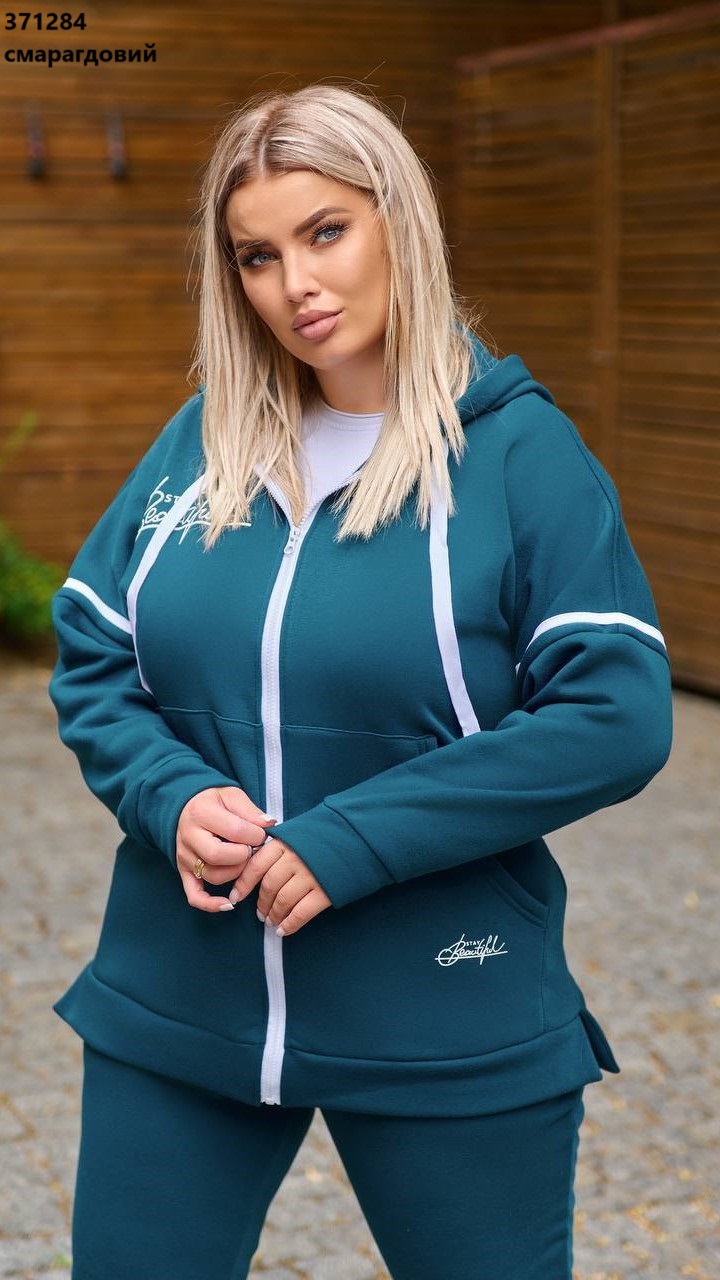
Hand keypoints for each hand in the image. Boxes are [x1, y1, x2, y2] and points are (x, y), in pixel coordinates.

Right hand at [176, 787, 276, 912]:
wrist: (186, 805)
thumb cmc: (214, 801)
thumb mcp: (232, 795)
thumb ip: (250, 811)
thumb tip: (270, 825)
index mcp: (201, 813)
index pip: (234, 831)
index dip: (255, 836)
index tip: (263, 834)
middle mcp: (189, 836)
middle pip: (219, 856)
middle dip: (244, 856)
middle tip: (252, 849)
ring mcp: (184, 857)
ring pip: (212, 876)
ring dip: (235, 874)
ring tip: (244, 862)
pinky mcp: (184, 871)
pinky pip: (193, 895)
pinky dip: (210, 904)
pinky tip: (228, 904)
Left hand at [229, 837, 331, 935]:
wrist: (359, 836)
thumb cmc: (326, 834)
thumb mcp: (299, 833)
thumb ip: (279, 848)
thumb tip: (258, 867)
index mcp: (285, 843)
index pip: (256, 865)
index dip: (243, 884)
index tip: (235, 897)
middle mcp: (294, 858)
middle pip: (269, 886)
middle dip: (261, 903)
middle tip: (260, 914)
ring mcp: (310, 874)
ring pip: (283, 901)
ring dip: (274, 915)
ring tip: (272, 922)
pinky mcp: (326, 890)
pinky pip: (302, 912)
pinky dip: (291, 924)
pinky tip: (284, 930)